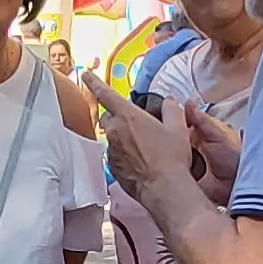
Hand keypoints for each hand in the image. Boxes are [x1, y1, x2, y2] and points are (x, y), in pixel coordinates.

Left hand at [91, 83, 233, 206]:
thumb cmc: (171, 157)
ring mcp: (111, 151)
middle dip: (118, 117)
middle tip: (137, 125)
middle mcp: (115, 131)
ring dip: (122, 137)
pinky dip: (124, 154)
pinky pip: (115, 154)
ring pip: (112, 137)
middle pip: (109, 117)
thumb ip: (171, 109)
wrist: (164, 189)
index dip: (94, 82)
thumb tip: (170, 101)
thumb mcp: (177, 128)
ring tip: (143, 147)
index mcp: (128, 116)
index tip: (85, 74)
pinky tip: (140, 161)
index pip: (106, 94)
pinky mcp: (112, 167)